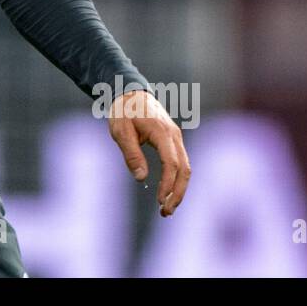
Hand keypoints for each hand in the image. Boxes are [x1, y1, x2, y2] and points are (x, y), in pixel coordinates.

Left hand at [107, 90, 190, 216]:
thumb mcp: (120, 132)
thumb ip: (131, 154)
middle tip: (165, 213)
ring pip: (186, 167)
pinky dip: (177, 179)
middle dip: (178, 193)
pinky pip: (181, 162)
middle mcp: (174, 135)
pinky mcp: (173, 140)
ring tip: (167, 208)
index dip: (168, 184)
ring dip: (179, 189)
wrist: (130, 92)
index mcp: (162, 132)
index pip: (171, 163)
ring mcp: (176, 137)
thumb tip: (141, 178)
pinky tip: (168, 193)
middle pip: (185, 169)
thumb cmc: (123, 111)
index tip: (160, 201)